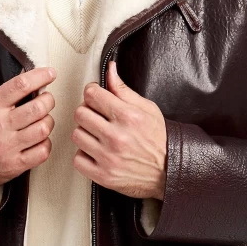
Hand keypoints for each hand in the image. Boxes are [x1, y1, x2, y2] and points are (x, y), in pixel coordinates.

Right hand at [0, 65, 55, 186]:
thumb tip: (30, 76)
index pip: (20, 85)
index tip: (50, 73)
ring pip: (43, 128)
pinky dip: (45, 143)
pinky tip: (39, 139)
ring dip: (48, 121)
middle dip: (48, 100)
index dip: (40, 76)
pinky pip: (43, 150)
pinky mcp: (15, 165)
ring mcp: (8, 147)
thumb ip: (7, 93)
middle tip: (46, 100)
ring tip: (42, 120)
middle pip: (37, 108)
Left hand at [71, 60, 165, 199]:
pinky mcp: (103, 175)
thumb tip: (109, 70)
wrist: (170, 170)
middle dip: (88, 112)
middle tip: (98, 117)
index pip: (92, 94)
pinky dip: (85, 155)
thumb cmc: (159, 139)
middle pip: (80, 113)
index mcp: (127, 116)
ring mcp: (108, 157)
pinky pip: (78, 159)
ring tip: (98, 135)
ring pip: (77, 135)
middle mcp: (116, 137)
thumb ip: (123, 90)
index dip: (93, 93)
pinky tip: (96, 152)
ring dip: (85, 133)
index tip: (96, 97)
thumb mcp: (147, 108)